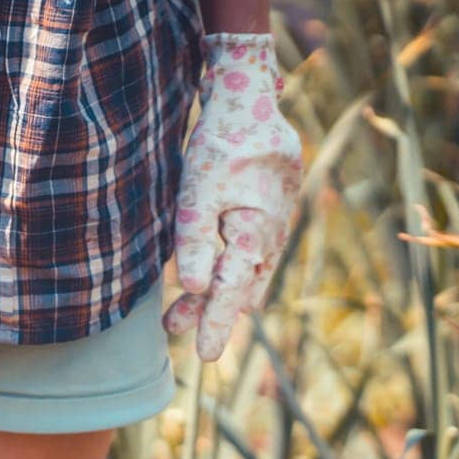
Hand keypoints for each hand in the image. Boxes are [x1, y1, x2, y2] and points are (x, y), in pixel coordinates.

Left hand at [163, 33, 301, 360]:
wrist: (252, 101)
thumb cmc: (222, 144)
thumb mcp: (197, 191)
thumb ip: (193, 240)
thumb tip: (191, 287)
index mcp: (252, 233)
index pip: (229, 291)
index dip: (214, 322)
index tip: (203, 356)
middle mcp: (267, 234)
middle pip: (238, 287)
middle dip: (213, 315)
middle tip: (193, 348)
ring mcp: (272, 223)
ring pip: (245, 271)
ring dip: (218, 294)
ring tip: (186, 319)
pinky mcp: (268, 210)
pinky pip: (251, 252)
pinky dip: (233, 271)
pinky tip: (218, 282)